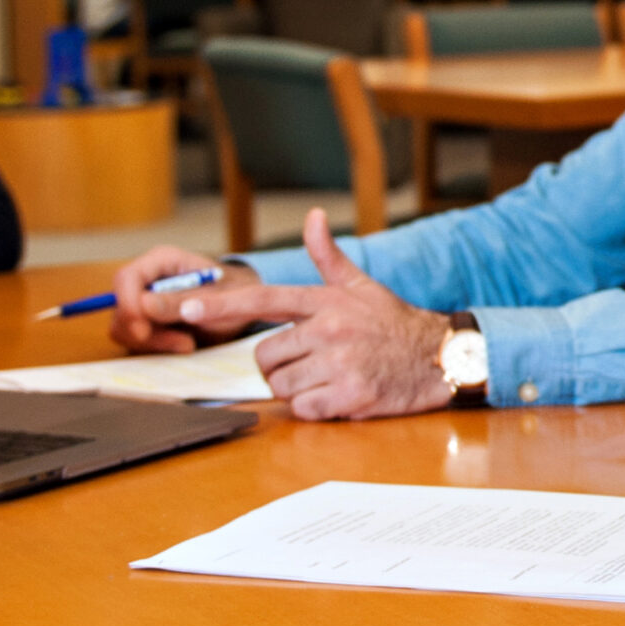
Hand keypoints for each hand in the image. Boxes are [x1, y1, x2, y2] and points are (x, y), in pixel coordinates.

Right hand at [110, 246, 258, 352]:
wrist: (248, 307)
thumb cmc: (237, 292)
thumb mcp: (215, 298)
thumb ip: (181, 301)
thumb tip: (144, 305)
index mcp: (161, 261)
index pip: (126, 278)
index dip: (127, 304)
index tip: (142, 331)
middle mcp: (148, 280)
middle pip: (122, 307)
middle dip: (144, 331)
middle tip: (181, 343)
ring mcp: (146, 302)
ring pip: (125, 328)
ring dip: (154, 342)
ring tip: (189, 344)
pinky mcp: (149, 323)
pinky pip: (137, 341)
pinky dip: (158, 348)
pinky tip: (185, 345)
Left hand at [167, 209, 452, 419]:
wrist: (440, 356)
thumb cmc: (393, 323)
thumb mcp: (361, 285)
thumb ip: (329, 255)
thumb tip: (312, 217)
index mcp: (325, 301)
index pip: (262, 300)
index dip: (219, 305)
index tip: (184, 308)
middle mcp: (329, 328)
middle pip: (265, 356)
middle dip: (278, 366)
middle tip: (307, 364)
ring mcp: (340, 362)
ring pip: (282, 385)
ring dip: (297, 389)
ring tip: (326, 378)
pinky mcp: (350, 395)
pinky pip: (304, 409)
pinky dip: (315, 409)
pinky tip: (337, 396)